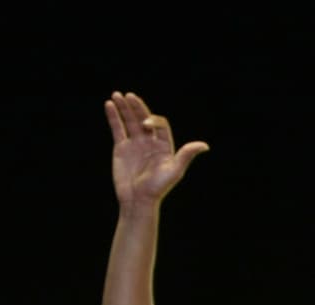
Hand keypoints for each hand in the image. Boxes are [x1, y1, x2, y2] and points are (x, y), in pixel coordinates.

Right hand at [104, 91, 208, 208]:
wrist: (138, 199)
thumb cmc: (158, 187)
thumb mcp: (174, 171)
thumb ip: (186, 155)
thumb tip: (205, 145)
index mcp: (164, 146)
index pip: (160, 125)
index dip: (154, 120)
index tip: (145, 124)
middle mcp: (150, 142)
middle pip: (143, 118)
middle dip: (137, 107)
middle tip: (129, 96)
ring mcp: (135, 144)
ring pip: (129, 121)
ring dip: (124, 108)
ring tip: (117, 95)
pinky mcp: (121, 147)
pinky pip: (117, 128)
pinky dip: (113, 117)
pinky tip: (110, 105)